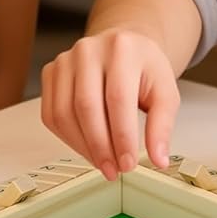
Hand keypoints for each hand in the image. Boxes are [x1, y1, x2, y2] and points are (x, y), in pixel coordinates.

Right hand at [40, 29, 180, 178]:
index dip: (121, 136)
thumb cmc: (144, 69)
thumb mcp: (165, 93)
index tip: (128, 163)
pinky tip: (86, 148)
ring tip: (102, 163)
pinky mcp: (51, 73)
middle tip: (114, 170)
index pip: (118, 98)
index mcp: (122, 48)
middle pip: (86, 106)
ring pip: (64, 113)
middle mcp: (88, 50)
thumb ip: (162, 126)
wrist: (125, 47)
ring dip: (82, 147)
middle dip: (100, 146)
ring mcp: (65, 61)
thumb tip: (159, 160)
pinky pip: (51, 114)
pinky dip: (67, 139)